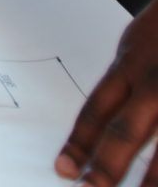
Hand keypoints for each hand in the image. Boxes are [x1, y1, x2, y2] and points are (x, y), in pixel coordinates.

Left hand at [55, 0, 157, 184]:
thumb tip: (103, 121)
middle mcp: (155, 79)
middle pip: (127, 130)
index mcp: (131, 62)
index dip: (81, 142)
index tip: (64, 169)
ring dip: (153, 178)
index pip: (98, 107)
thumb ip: (126, 78)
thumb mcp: (139, 42)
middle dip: (108, 167)